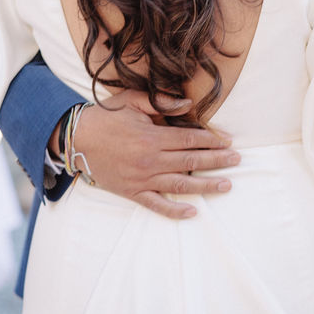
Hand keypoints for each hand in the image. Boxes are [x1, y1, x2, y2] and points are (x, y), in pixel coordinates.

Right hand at [65, 90, 240, 218]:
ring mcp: (142, 178)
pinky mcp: (132, 192)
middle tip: (237, 161)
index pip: (189, 140)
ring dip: (206, 186)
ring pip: (180, 184)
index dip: (211, 140)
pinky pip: (156, 204)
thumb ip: (160, 102)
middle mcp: (150, 160)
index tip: (228, 142)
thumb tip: (187, 104)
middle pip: (191, 161)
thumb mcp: (130, 101)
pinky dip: (175, 210)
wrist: (76, 139)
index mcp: (151, 136)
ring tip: (226, 185)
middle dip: (217, 161)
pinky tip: (192, 212)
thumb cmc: (104, 117)